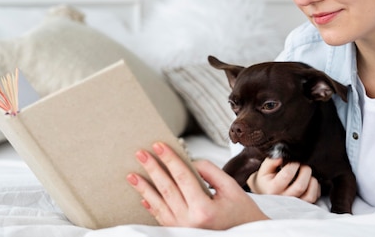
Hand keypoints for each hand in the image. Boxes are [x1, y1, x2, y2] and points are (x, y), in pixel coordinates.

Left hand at [127, 142, 268, 228]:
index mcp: (204, 209)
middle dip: (153, 169)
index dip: (170, 159)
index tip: (158, 145)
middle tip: (140, 153)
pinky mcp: (181, 233)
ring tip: (132, 175)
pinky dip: (151, 207)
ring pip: (159, 205)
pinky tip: (143, 197)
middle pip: (166, 189)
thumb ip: (210, 171)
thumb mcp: (231, 188)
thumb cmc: (242, 213)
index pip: (182, 177)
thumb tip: (190, 162)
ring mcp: (183, 230)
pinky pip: (162, 218)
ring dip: (144, 188)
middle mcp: (190, 221)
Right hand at [246, 157, 320, 203]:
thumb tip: (283, 157)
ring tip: (307, 174)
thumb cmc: (266, 179)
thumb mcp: (264, 169)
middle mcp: (283, 199)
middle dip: (305, 170)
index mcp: (272, 189)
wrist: (266, 193)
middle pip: (300, 186)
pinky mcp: (302, 207)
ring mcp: (293, 205)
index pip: (287, 175)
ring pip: (309, 195)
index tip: (294, 160)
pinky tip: (309, 181)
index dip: (294, 164)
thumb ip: (272, 161)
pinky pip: (313, 198)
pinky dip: (315, 188)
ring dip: (312, 181)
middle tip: (303, 165)